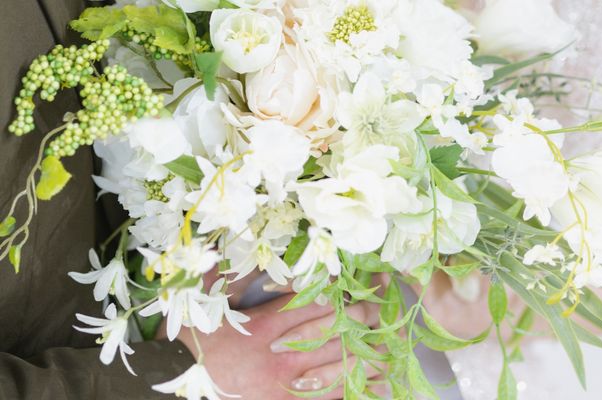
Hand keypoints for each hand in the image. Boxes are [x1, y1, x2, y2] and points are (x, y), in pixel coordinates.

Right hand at [171, 294, 385, 398]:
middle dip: (363, 317)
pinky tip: (374, 383)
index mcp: (266, 326)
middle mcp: (281, 353)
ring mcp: (285, 383)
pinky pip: (327, 399)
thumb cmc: (197, 341)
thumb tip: (246, 245)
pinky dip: (353, 391)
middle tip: (382, 307)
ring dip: (367, 353)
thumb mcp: (207, 302)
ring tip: (389, 343)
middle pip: (334, 331)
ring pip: (338, 366)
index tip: (363, 280)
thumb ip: (230, 273)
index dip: (344, 290)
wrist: (178, 381)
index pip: (315, 303)